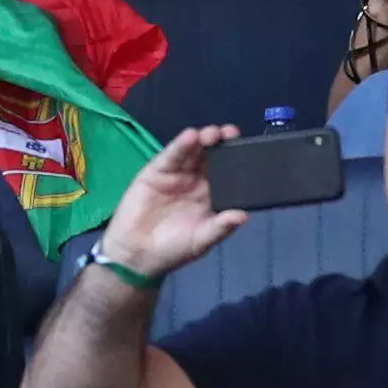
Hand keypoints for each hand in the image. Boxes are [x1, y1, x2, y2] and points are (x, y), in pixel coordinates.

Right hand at [94, 126, 248, 279]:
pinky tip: (190, 136)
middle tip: (231, 133)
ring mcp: (176, 175)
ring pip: (192, 152)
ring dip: (202, 140)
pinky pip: (170, 156)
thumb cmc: (173, 249)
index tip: (250, 149)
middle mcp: (195, 181)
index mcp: (211, 196)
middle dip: (221, 143)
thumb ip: (221, 227)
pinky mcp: (156, 172)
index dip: (237, 160)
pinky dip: (180, 146)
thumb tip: (244, 216)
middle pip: (210, 157)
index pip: (227, 173)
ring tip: (212, 133)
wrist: (137, 254)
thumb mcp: (201, 241)